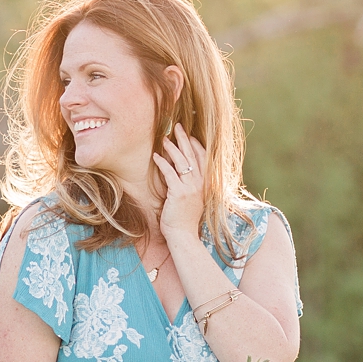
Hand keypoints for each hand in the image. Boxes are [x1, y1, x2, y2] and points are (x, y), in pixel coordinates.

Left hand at [153, 123, 208, 241]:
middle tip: (177, 126)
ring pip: (182, 162)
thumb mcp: (193, 198)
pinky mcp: (179, 193)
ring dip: (171, 148)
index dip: (195, 144)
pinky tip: (155, 156)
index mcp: (206, 183)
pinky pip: (170, 173)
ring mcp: (191, 188)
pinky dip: (162, 163)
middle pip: (193, 155)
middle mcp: (201, 183)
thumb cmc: (185, 218)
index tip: (187, 134)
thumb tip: (182, 170)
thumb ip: (191, 184)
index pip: (203, 158)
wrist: (184, 235)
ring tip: (163, 139)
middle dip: (184, 139)